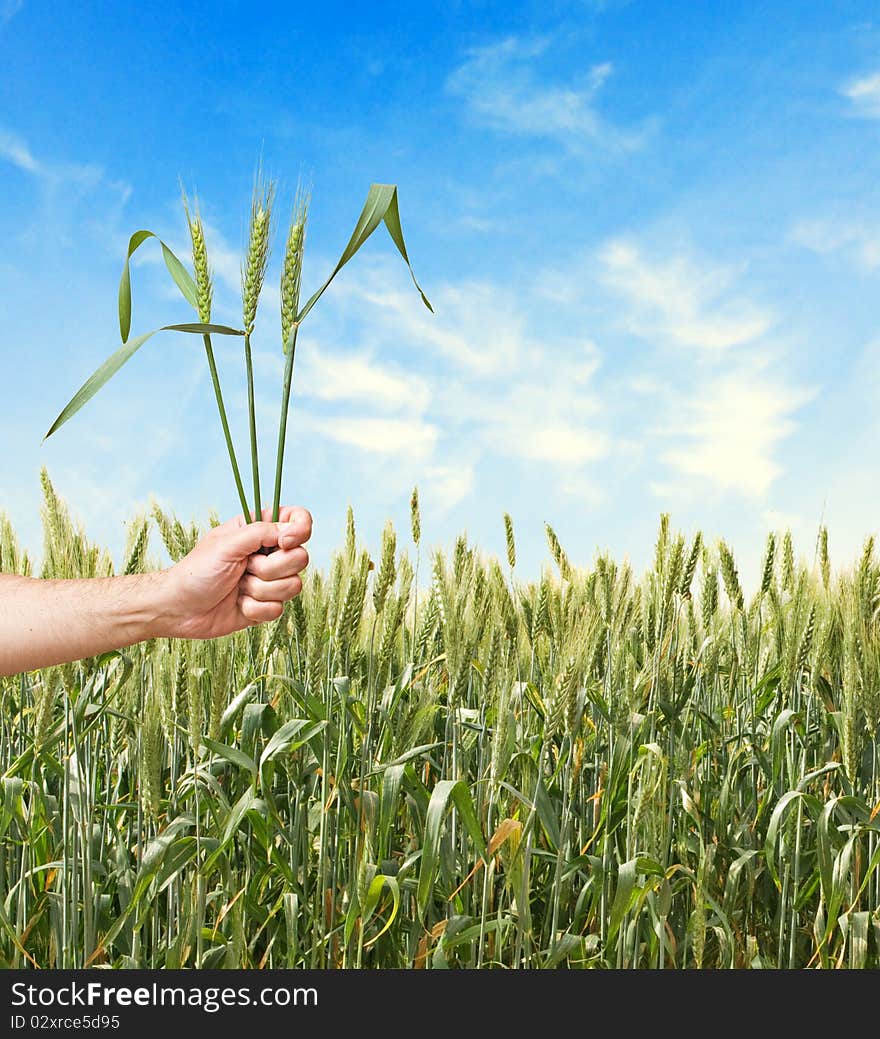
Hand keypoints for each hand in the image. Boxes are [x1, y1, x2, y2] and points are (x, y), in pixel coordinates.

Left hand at [159, 505, 311, 638]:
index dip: (300, 530)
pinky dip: (255, 608)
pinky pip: (279, 609)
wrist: (180, 609)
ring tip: (238, 587)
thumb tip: (291, 531)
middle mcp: (269, 554)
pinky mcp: (266, 605)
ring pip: (293, 586)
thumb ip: (262, 532)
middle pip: (300, 557)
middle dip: (270, 568)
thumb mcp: (227, 544)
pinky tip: (238, 605)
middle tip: (244, 568)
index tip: (284, 541)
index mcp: (259, 530)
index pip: (297, 519)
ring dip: (260, 590)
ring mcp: (269, 581)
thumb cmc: (197, 572)